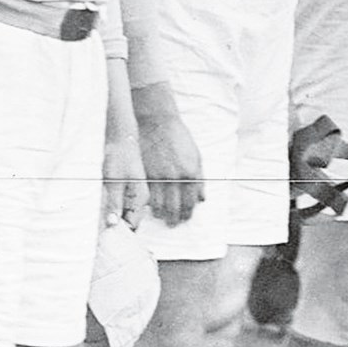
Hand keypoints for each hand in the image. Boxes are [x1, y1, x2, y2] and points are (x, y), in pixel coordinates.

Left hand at [103, 132, 146, 229]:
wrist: (120, 138)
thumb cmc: (118, 157)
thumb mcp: (113, 181)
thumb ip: (114, 203)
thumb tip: (113, 223)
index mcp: (141, 198)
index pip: (133, 225)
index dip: (120, 232)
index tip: (105, 235)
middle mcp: (141, 198)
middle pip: (131, 221)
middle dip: (117, 226)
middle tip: (100, 228)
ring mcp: (136, 194)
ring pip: (126, 214)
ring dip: (115, 217)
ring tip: (100, 217)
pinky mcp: (129, 189)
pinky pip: (123, 206)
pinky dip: (114, 209)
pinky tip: (104, 206)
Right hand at [134, 83, 205, 225]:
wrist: (157, 122)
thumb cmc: (178, 138)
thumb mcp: (196, 156)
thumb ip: (199, 179)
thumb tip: (202, 199)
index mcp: (191, 173)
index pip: (191, 202)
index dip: (188, 213)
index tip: (185, 218)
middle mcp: (176, 177)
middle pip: (176, 207)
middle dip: (175, 218)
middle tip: (173, 224)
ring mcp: (159, 176)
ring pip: (160, 205)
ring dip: (162, 214)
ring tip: (162, 218)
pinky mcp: (146, 174)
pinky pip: (148, 195)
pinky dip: (150, 204)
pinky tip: (151, 208)